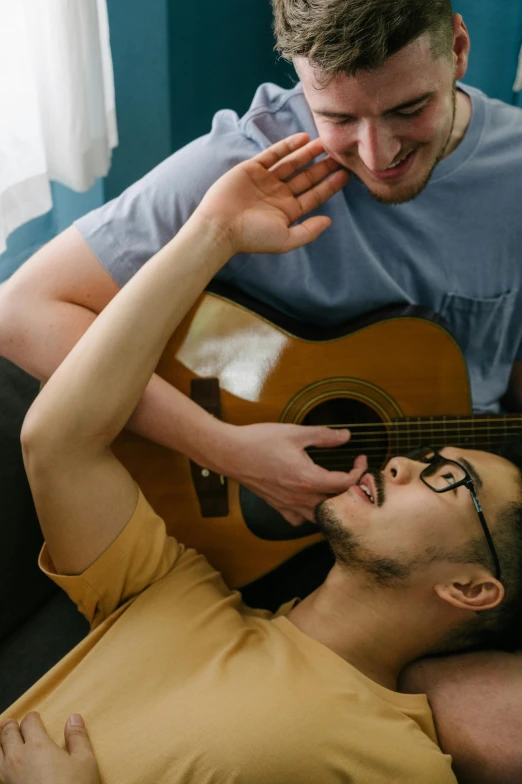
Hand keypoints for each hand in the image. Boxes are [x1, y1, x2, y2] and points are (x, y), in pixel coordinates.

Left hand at [0, 713, 99, 783]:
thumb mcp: (85, 762)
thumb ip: (78, 738)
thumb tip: (74, 719)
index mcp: (37, 746)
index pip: (29, 723)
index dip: (32, 718)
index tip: (34, 718)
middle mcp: (17, 758)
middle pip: (7, 734)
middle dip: (10, 726)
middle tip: (11, 724)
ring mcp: (6, 777)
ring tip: (1, 741)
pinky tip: (2, 768)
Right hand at [196, 134, 349, 255]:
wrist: (220, 226)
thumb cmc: (252, 237)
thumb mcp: (286, 239)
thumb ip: (309, 231)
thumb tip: (330, 220)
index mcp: (288, 211)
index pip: (314, 195)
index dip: (331, 184)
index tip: (347, 173)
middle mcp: (279, 195)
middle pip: (307, 177)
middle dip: (323, 166)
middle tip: (341, 153)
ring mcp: (266, 181)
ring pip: (292, 163)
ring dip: (308, 153)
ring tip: (325, 142)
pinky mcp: (252, 169)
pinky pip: (273, 155)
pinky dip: (287, 146)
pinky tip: (303, 139)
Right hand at [217, 423, 366, 525]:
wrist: (230, 453)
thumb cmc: (260, 441)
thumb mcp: (296, 433)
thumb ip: (324, 436)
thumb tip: (346, 435)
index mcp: (309, 479)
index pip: (346, 483)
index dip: (359, 471)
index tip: (359, 458)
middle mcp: (301, 497)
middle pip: (337, 504)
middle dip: (351, 490)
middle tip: (353, 474)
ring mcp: (289, 505)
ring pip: (320, 517)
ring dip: (332, 505)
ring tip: (336, 490)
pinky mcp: (277, 506)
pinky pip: (299, 519)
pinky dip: (309, 514)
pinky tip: (310, 500)